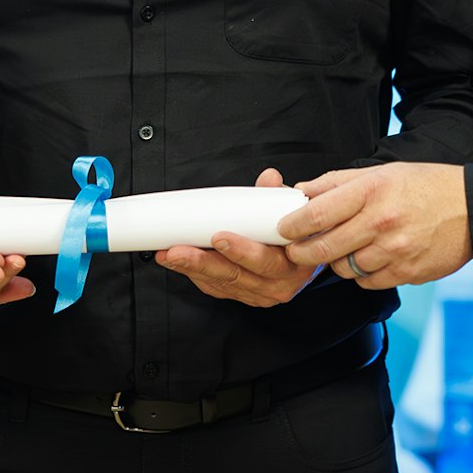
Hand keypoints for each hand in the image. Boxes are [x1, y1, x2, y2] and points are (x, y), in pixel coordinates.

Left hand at [158, 169, 321, 306]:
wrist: (303, 255)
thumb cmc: (294, 233)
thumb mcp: (292, 212)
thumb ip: (277, 196)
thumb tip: (269, 178)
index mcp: (292, 263)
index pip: (265, 261)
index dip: (241, 251)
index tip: (218, 237)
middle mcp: (276, 284)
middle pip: (235, 275)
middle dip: (202, 262)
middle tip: (178, 250)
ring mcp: (258, 293)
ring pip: (221, 283)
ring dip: (192, 268)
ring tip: (169, 254)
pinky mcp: (242, 295)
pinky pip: (215, 288)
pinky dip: (195, 274)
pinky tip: (179, 263)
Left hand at [280, 162, 471, 289]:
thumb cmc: (424, 186)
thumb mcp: (381, 172)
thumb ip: (338, 182)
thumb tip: (301, 192)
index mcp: (371, 191)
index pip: (317, 214)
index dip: (292, 226)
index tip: (282, 230)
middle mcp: (381, 222)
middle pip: (324, 248)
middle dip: (301, 253)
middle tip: (296, 251)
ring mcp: (395, 251)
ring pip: (344, 268)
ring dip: (336, 262)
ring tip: (342, 249)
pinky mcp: (408, 273)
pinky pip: (368, 282)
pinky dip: (361, 275)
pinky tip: (368, 259)